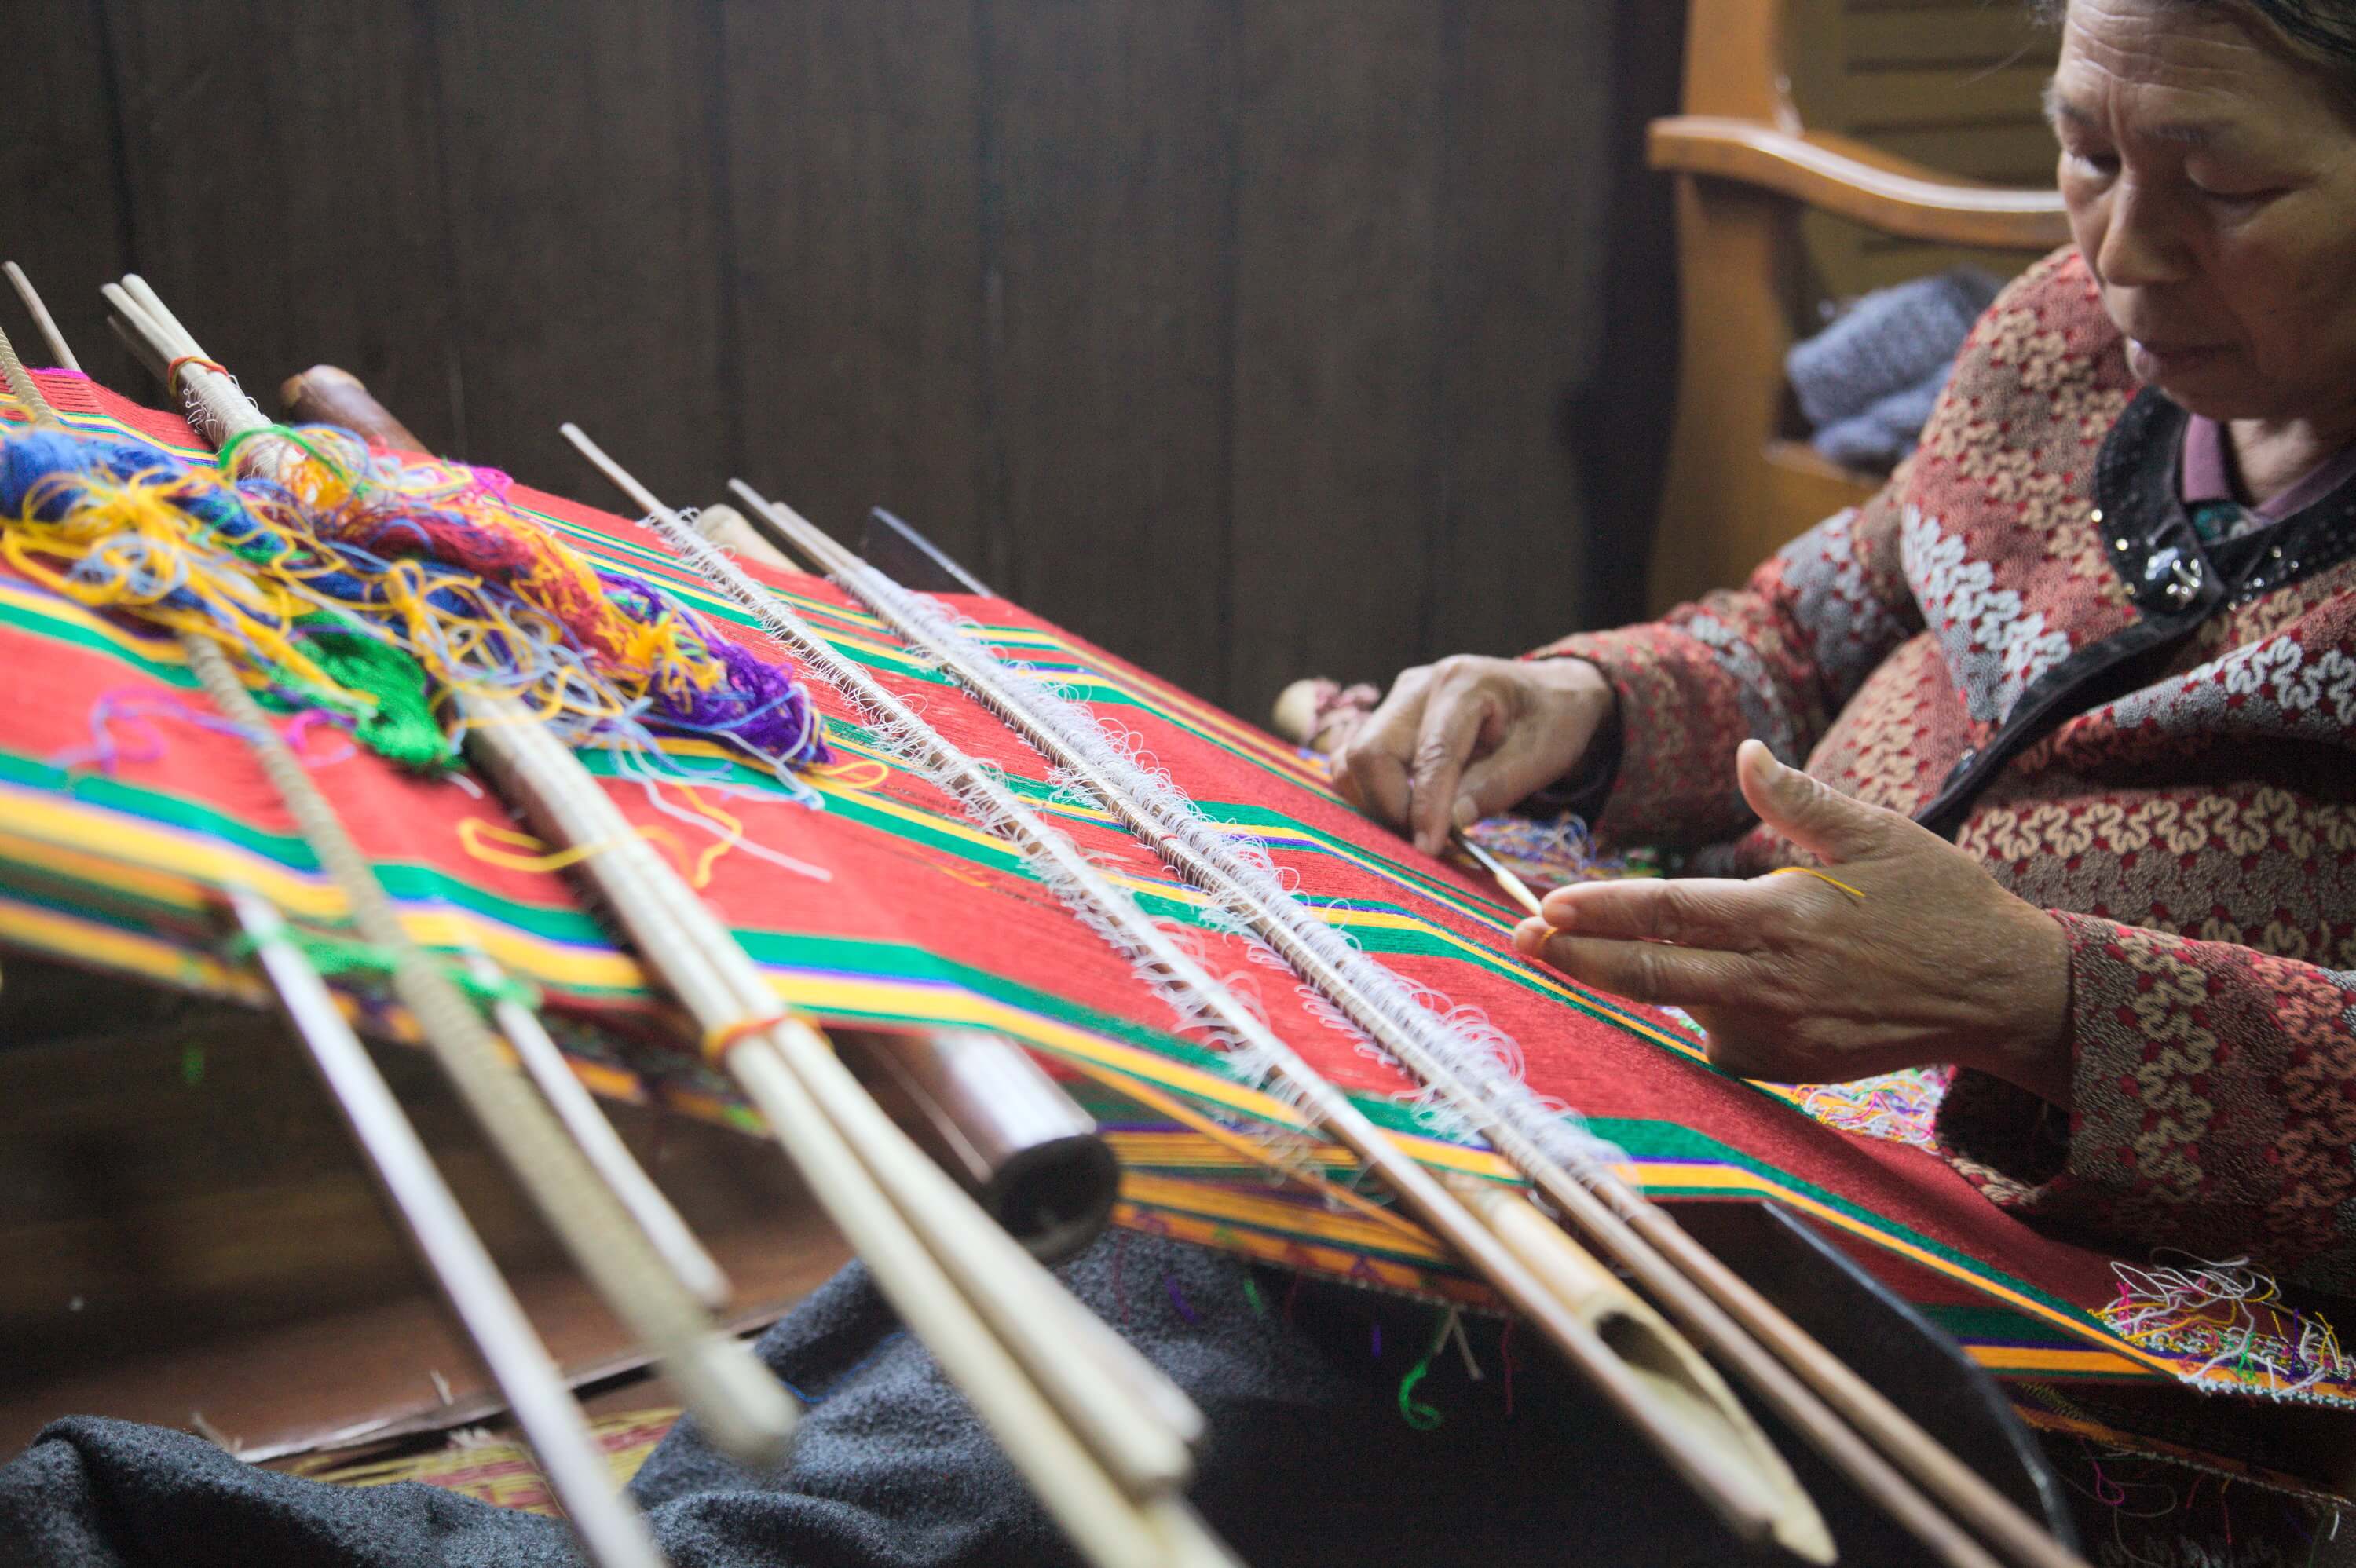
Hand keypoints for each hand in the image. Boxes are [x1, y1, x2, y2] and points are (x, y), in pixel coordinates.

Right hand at [1332, 655, 1615, 855]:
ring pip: (1352, 759)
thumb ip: (1495, 787)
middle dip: (1389, 807)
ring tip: (1417, 827)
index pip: (1431, 752)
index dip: (1426, 805)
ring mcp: (1397, 700)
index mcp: (1464, 683)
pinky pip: (1355, 763)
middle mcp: (1419, 685)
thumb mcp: (1543, 755)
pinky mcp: (1387, 720)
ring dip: (1375, 803)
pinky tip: (1405, 811)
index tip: (1428, 849)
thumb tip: (1449, 825)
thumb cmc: (1551, 721)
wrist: (1548, 694)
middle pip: (1370, 750)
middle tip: (1424, 842)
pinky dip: (1371, 794)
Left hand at [1511, 741, 2073, 1103]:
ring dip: (1639, 983)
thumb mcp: (1876, 833)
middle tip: (1521, 943)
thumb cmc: (1940, 901)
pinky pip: (1723, 1041)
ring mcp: (1781, 1033)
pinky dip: (1704, 1013)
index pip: (1666, 913)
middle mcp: (1773, 982)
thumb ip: (1798, 800)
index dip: (1599, 912)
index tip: (1543, 908)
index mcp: (1783, 917)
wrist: (2002, 992)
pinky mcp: (1792, 1068)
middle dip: (1577, 959)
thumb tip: (1744, 753)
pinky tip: (1708, 987)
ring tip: (1592, 957)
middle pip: (1651, 974)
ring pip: (1684, 1006)